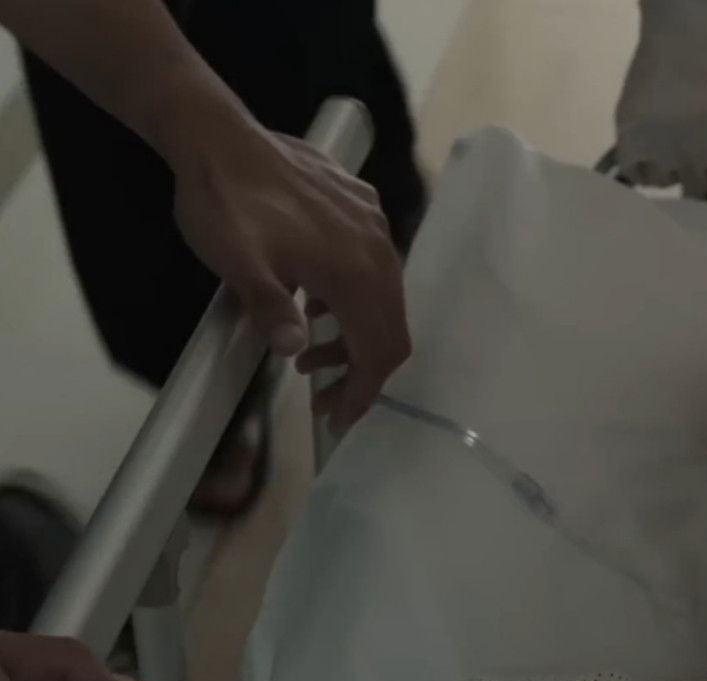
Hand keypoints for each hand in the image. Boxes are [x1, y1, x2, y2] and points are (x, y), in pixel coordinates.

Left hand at [170, 125, 410, 433]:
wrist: (217, 135)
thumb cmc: (224, 202)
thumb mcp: (238, 263)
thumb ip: (271, 309)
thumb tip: (295, 350)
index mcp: (354, 269)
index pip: (377, 348)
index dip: (361, 392)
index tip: (337, 421)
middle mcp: (377, 249)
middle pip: (390, 329)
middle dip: (360, 371)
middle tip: (320, 396)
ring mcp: (373, 224)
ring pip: (385, 299)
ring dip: (355, 335)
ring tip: (307, 351)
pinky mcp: (362, 206)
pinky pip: (375, 267)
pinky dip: (354, 299)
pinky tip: (315, 302)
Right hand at [616, 0, 706, 196]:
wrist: (680, 31)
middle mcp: (687, 152)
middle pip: (697, 187)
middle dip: (702, 176)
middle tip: (699, 163)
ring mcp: (654, 145)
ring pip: (665, 182)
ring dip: (672, 173)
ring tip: (673, 158)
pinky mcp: (627, 135)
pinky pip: (634, 172)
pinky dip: (643, 171)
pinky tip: (650, 160)